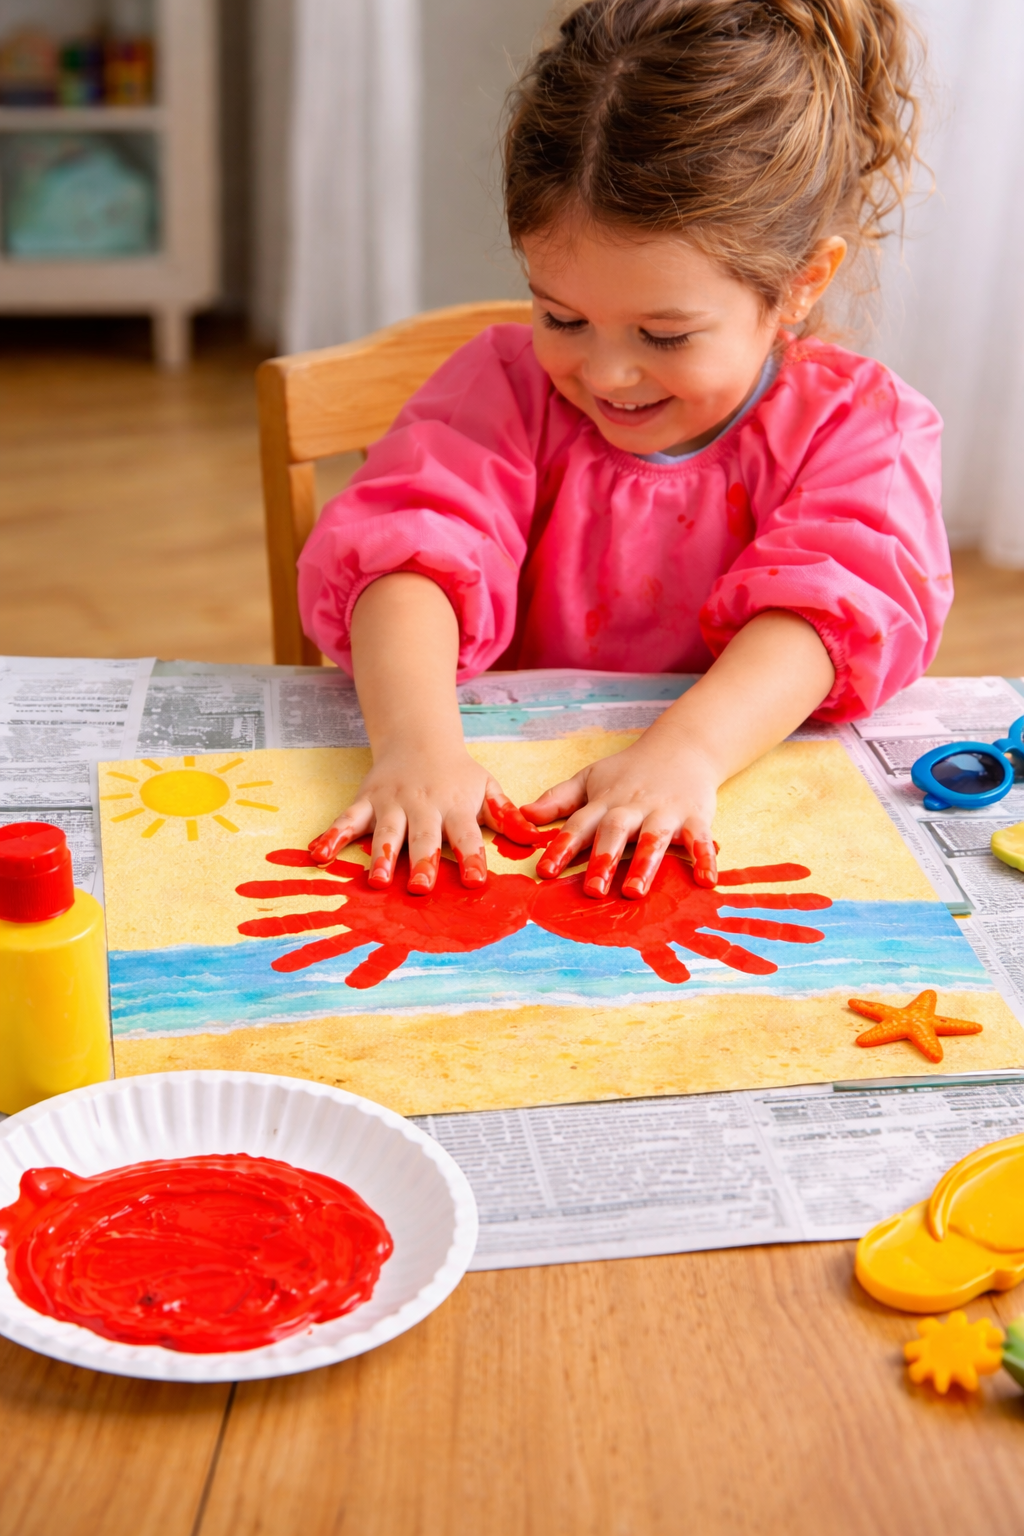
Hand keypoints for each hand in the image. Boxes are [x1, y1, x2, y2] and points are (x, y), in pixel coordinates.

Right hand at [307, 747, 546, 894]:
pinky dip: (331, 836)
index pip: (466, 834)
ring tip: (376, 881)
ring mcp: (391, 803)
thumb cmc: (457, 774)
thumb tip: (534, 840)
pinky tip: (318, 856)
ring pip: (385, 832)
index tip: (476, 882)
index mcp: (455, 805)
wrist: (418, 736)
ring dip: (379, 856)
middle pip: (423, 837)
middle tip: (420, 888)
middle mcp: (423, 805)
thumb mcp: (487, 787)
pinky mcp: (365, 801)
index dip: (471, 857)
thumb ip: (507, 815)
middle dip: (421, 862)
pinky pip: (346, 820)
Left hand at [522, 737, 718, 898]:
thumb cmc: (630, 771)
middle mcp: (633, 807)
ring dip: (645, 864)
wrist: (682, 747)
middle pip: (615, 832)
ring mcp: (665, 811)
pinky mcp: (696, 816)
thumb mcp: (590, 779)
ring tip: (634, 892)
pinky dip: (705, 858)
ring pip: (654, 837)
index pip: (578, 825)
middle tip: (592, 891)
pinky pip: (701, 839)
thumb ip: (558, 799)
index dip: (561, 848)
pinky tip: (706, 881)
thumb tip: (523, 816)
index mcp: (605, 802)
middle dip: (603, 860)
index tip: (544, 872)